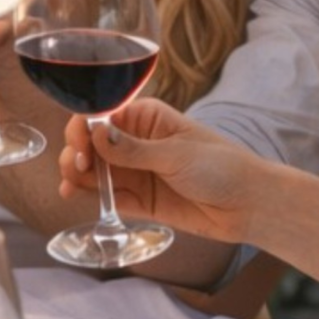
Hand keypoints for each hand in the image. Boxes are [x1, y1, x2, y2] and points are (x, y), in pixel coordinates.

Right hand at [57, 97, 260, 241]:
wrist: (247, 204)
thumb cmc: (221, 166)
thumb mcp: (176, 154)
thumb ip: (133, 150)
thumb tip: (95, 134)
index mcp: (146, 118)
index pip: (102, 114)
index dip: (84, 126)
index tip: (80, 143)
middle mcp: (135, 143)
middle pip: (91, 143)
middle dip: (77, 151)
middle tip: (79, 166)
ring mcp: (135, 172)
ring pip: (93, 169)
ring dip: (76, 172)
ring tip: (70, 183)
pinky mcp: (138, 200)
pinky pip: (106, 195)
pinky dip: (87, 193)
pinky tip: (71, 192)